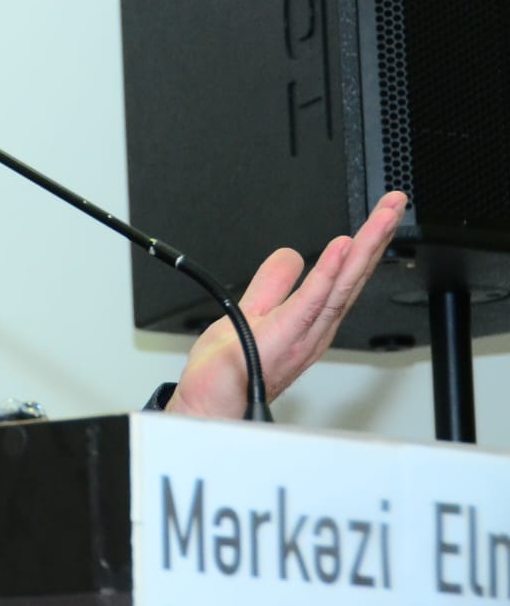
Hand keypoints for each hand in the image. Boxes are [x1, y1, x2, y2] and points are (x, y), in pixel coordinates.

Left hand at [164, 190, 407, 418]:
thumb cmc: (228, 370)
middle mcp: (314, 326)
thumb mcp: (251, 311)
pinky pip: (311, 300)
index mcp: (308, 318)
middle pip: (352, 274)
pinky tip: (343, 249)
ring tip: (383, 217)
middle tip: (395, 203)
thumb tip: (290, 255)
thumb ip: (272, 284)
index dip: (363, 242)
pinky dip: (328, 273)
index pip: (342, 273)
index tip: (379, 214)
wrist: (210, 403)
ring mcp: (303, 333)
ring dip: (365, 247)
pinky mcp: (284, 335)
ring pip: (341, 282)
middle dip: (376, 236)